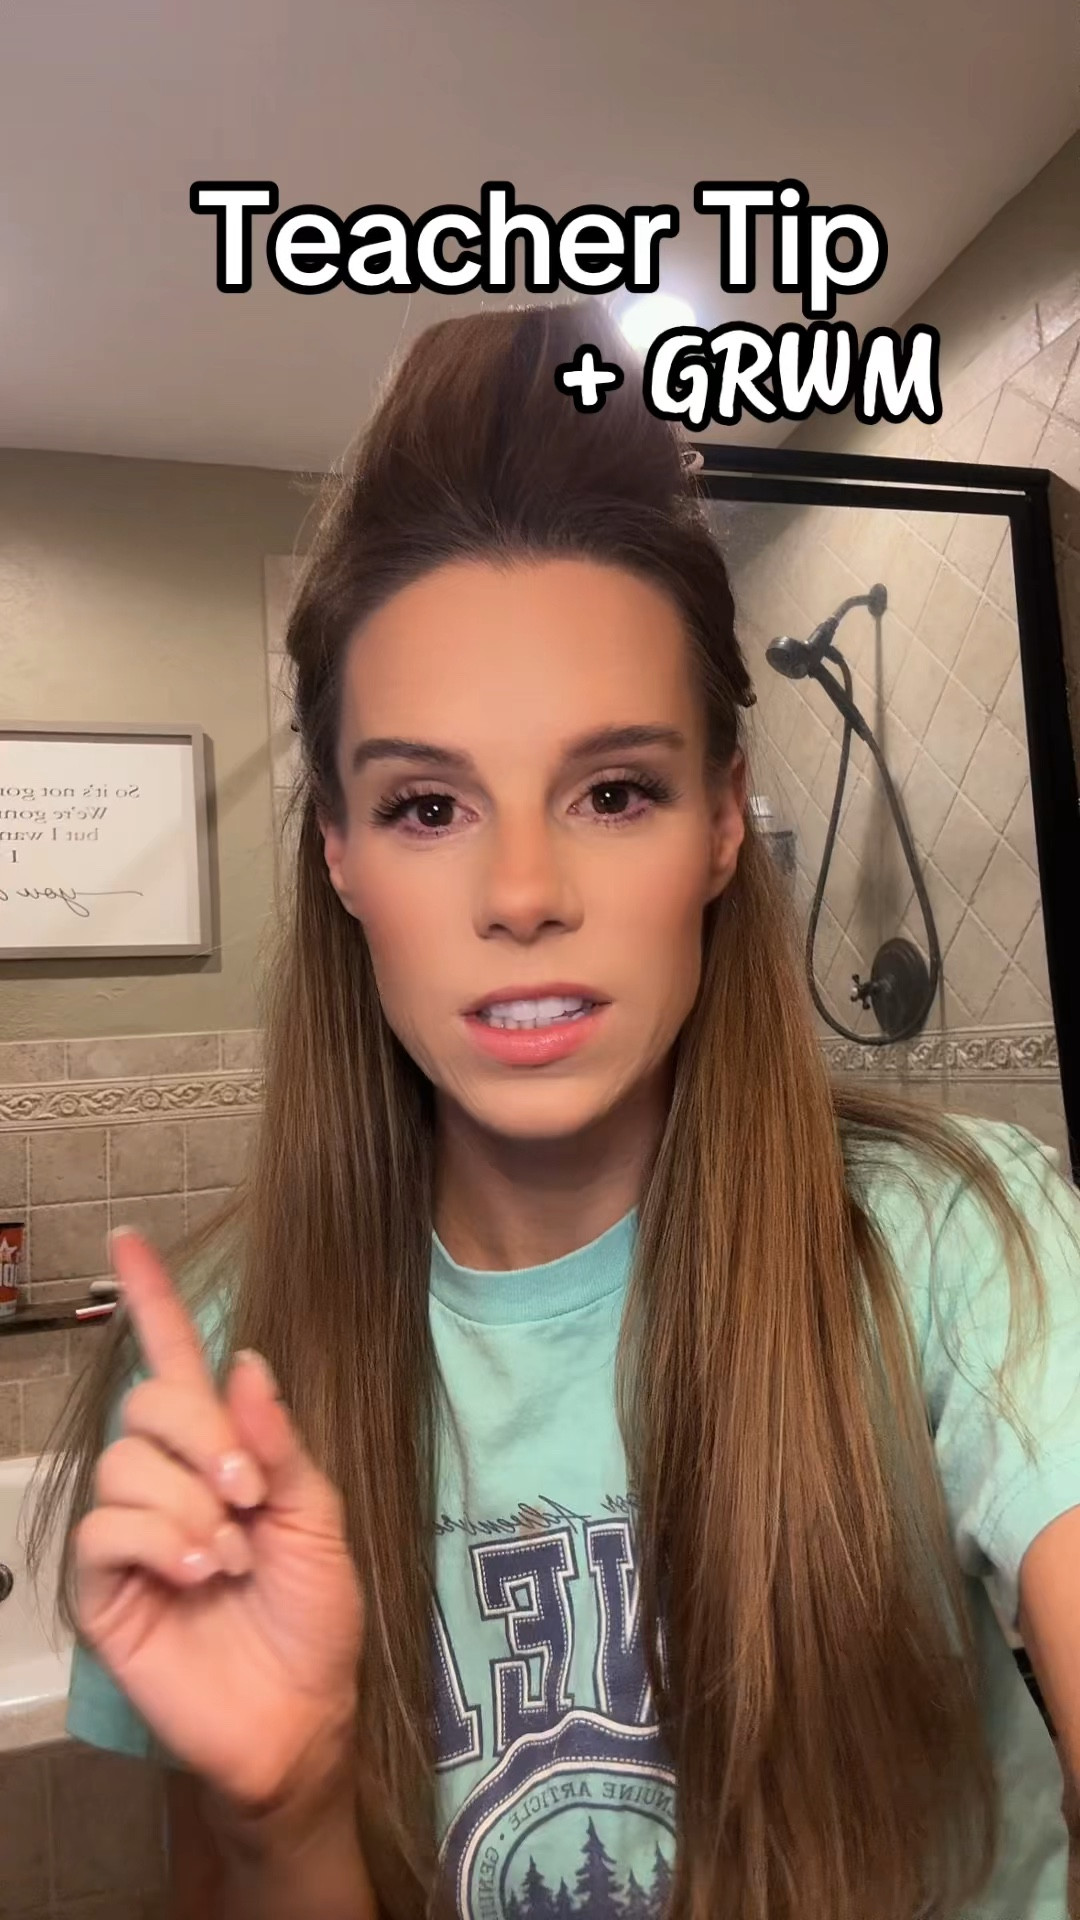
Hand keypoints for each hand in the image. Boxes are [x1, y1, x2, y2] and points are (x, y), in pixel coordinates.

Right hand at [73, 1229, 363, 1814]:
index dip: (153, 1300)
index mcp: (221, 1452)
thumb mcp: (319, 1517)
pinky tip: (200, 1574)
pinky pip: (109, 1527)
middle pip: (149, 1403)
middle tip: (250, 1492)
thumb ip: (279, 1441)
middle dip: (204, 1437)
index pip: (176, 1361)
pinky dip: (162, 1541)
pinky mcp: (105, 1588)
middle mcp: (167, 1481)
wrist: (301, 1714)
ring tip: (230, 1556)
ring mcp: (131, 1533)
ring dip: (192, 1505)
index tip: (130, 1240)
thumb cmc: (316, 1617)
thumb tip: (243, 1362)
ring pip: (128, 1464)